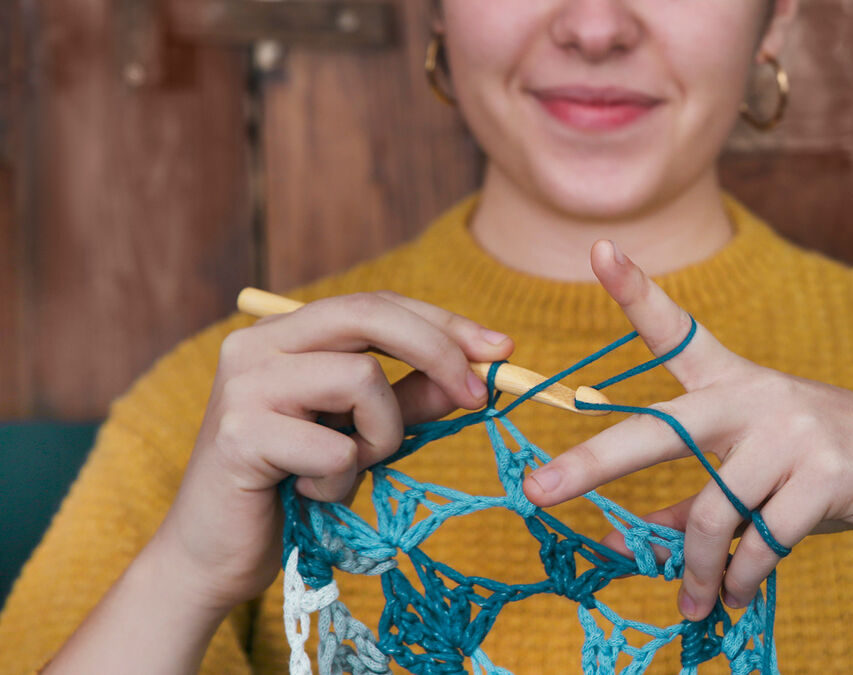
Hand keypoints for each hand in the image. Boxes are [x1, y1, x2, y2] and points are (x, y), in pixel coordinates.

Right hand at [152, 292, 513, 612]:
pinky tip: (309, 495)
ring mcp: (243, 385)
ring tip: (351, 468)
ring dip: (382, 436)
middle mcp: (258, 344)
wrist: (214, 558)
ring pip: (362, 379)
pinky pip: (336, 450)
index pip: (377, 305)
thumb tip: (478, 370)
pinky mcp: (238, 435)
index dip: (444, 323)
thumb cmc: (296, 489)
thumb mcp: (366, 435)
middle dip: (439, 350)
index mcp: (287, 334)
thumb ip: (412, 399)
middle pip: (370, 314)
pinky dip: (343, 482)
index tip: (501, 348)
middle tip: (478, 394)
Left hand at [523, 241, 852, 620]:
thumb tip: (636, 537)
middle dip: (594, 461)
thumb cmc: (832, 471)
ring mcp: (795, 429)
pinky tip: (739, 596)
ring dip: (699, 568)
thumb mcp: (762, 475)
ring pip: (715, 510)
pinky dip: (745, 578)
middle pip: (662, 428)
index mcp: (738, 383)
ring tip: (696, 602)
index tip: (599, 250)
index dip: (637, 292)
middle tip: (538, 491)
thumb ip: (698, 498)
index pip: (679, 331)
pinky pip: (764, 540)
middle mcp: (759, 394)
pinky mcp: (829, 472)